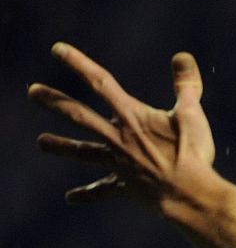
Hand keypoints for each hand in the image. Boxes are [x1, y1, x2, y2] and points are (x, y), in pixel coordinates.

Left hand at [30, 43, 217, 208]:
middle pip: (80, 115)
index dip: (78, 64)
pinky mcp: (125, 185)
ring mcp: (119, 163)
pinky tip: (70, 198)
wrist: (188, 193)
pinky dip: (86, 194)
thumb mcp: (192, 114)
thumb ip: (186, 85)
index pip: (101, 83)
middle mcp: (118, 138)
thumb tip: (182, 55)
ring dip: (61, 146)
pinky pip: (102, 190)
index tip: (56, 49)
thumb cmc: (191, 153)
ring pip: (84, 152)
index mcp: (132, 117)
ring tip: (41, 142)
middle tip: (32, 92)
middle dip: (55, 102)